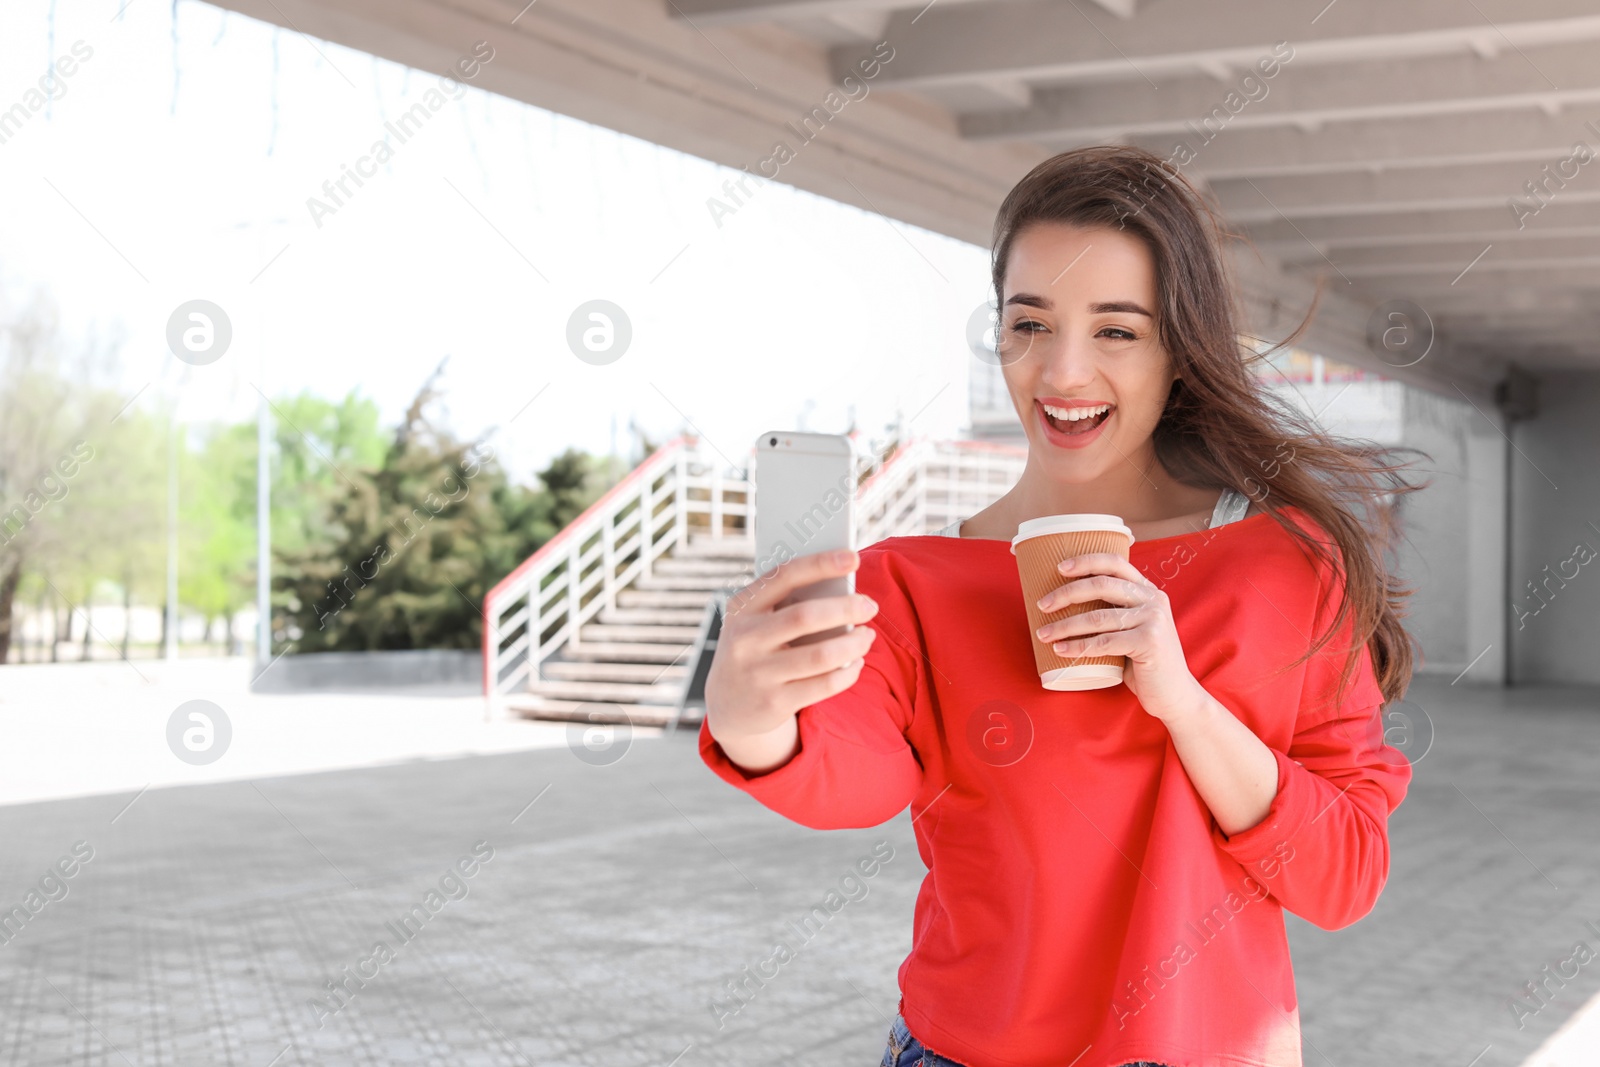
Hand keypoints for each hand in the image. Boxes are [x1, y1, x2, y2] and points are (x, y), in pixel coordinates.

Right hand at [704, 548, 880, 771]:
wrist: (728, 704)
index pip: (784, 576)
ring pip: (821, 655)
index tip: (854, 557)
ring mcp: (758, 673)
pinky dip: (848, 672)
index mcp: (742, 607)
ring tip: (868, 636)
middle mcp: (745, 639)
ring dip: (854, 643)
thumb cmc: (756, 648)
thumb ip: (788, 604)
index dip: (821, 564)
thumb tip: (842, 588)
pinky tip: (856, 662)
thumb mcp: (757, 621)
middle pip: (806, 616)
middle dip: (846, 608)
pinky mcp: (774, 703)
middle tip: (870, 605)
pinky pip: (824, 685)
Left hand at [1033, 552, 1204, 722]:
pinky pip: (1103, 642)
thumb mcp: (1134, 629)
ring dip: (1064, 625)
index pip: (1115, 563)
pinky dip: (1077, 646)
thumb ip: (1115, 612)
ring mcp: (1153, 620)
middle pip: (1101, 585)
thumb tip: (1067, 602)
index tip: (1059, 568)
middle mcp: (1153, 599)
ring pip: (1097, 617)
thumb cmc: (1145, 663)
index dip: (1086, 561)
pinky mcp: (1148, 642)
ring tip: (1043, 634)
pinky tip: (1060, 650)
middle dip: (1066, 593)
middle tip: (1042, 605)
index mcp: (1149, 590)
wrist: (1175, 694)